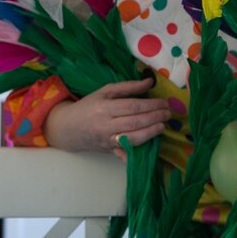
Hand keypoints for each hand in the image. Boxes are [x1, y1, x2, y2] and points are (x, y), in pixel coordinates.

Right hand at [45, 78, 169, 157]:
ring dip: (150, 133)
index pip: (132, 106)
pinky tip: (148, 151)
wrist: (68, 128)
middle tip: (168, 113)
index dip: (151, 105)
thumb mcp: (104, 92)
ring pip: (132, 139)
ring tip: (162, 126)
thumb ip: (127, 87)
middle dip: (154, 118)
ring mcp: (107, 140)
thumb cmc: (88, 106)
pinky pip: (123, 155)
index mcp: (105, 107)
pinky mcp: (108, 151)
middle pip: (134, 122)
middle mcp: (105, 125)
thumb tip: (149, 82)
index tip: (164, 102)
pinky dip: (135, 155)